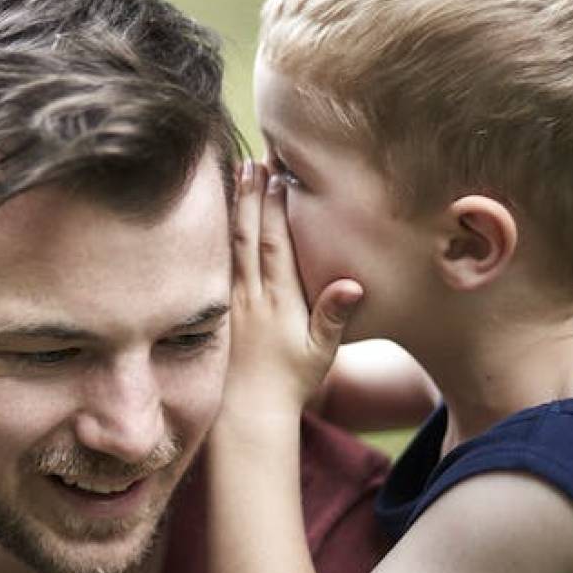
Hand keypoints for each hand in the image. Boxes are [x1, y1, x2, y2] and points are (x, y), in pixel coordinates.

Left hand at [227, 159, 362, 412]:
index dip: (276, 211)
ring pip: (232, 245)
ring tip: (238, 174)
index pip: (276, 247)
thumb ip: (333, 316)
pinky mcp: (222, 307)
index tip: (278, 177)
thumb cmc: (291, 382)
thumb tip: (351, 286)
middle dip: (252, 197)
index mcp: (279, 303)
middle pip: (249, 237)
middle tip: (253, 161)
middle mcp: (252, 296)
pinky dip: (221, 233)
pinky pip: (220, 262)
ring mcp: (234, 300)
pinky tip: (223, 213)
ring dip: (237, 208)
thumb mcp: (321, 354)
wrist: (249, 411)